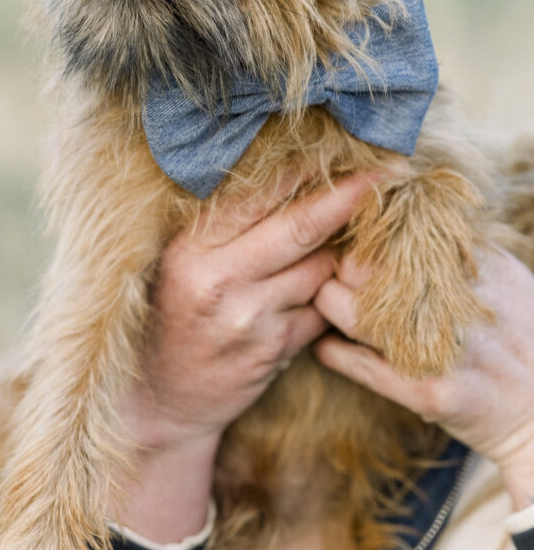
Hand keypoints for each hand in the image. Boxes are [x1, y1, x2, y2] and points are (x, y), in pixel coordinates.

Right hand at [110, 173, 376, 540]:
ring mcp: (250, 320)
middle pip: (301, 228)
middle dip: (349, 197)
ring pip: (321, 270)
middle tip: (389, 171)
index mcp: (191, 250)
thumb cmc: (174, 316)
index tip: (344, 149)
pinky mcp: (275, 351)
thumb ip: (227, 228)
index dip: (306, 171)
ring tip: (363, 230)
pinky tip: (339, 284)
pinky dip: (335, 295)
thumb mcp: (182, 263)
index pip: (258, 198)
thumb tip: (293, 179)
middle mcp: (219, 282)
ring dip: (343, 251)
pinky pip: (322, 311)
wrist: (160, 399)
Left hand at [313, 246, 533, 510]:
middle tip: (330, 272)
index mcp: (468, 262)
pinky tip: (324, 344)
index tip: (351, 238)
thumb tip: (412, 205)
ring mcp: (434, 346)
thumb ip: (458, 244)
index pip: (391, 229)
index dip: (363, 233)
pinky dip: (331, 351)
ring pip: (348, 312)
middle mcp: (448, 299)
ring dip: (327, 305)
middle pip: (359, 264)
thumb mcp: (503, 275)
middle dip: (338, 266)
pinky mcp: (424, 390)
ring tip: (327, 305)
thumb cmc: (520, 336)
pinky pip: (356, 364)